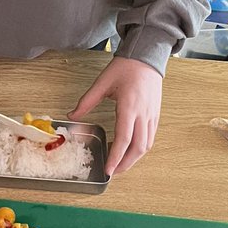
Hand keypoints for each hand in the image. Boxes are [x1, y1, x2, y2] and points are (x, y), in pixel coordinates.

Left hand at [69, 56, 161, 175]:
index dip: (116, 157)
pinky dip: (141, 147)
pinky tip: (130, 148)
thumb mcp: (102, 82)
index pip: (124, 139)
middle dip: (126, 164)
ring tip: (120, 162)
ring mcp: (152, 115)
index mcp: (129, 107)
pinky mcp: (156, 114)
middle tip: (113, 171)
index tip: (109, 170)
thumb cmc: (126, 67)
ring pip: (147, 144)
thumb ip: (87, 101)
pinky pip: (151, 136)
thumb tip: (72, 116)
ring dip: (134, 157)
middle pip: (138, 147)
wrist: (146, 56)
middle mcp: (143, 114)